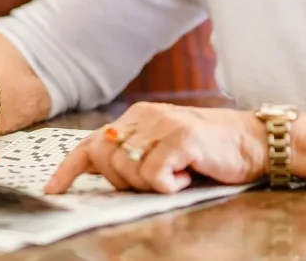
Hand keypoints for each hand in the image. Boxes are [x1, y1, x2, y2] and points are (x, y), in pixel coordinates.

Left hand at [43, 102, 267, 194]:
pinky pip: (154, 176)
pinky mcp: (181, 138)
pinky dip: (169, 185)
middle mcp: (145, 116)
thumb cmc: (209, 152)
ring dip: (149, 184)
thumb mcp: (163, 149)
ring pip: (128, 170)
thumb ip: (134, 155)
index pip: (92, 142)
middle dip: (122, 181)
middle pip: (105, 158)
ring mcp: (162, 124)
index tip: (52, 190)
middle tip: (154, 182)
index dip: (68, 168)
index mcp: (137, 117)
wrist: (253, 142)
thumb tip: (99, 171)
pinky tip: (186, 176)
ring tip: (176, 175)